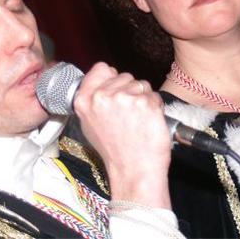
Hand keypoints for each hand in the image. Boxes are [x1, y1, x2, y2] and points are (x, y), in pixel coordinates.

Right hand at [73, 62, 171, 207]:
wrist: (134, 169)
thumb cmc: (115, 151)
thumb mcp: (90, 124)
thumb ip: (93, 100)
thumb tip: (103, 82)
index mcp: (84, 100)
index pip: (101, 68)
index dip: (112, 78)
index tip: (116, 90)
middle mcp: (102, 96)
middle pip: (124, 76)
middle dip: (130, 91)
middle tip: (128, 115)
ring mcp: (124, 98)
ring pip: (141, 84)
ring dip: (144, 99)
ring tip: (138, 120)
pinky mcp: (145, 102)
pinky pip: (154, 95)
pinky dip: (155, 107)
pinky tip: (147, 123)